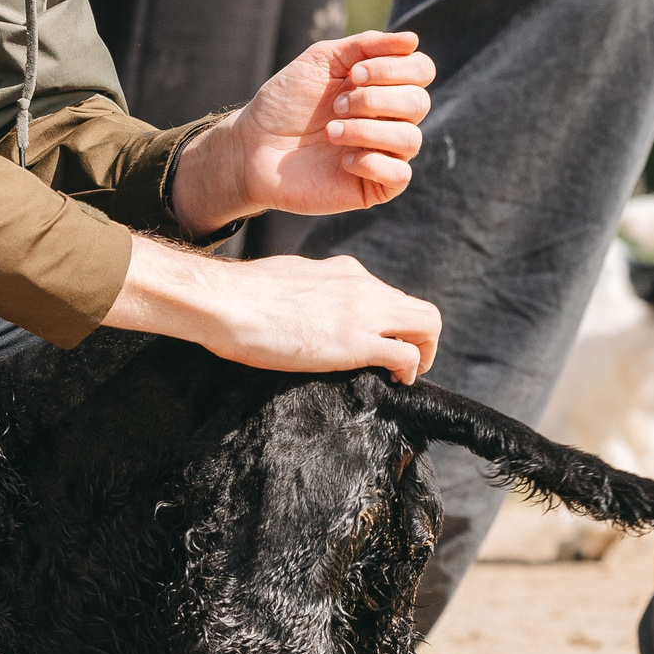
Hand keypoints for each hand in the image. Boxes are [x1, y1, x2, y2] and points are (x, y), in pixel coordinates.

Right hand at [103, 238, 439, 383]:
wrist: (226, 301)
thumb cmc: (242, 295)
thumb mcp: (288, 278)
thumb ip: (310, 289)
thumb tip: (305, 307)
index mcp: (344, 272)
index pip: (388, 294)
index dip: (393, 323)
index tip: (383, 342)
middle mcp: (361, 285)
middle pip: (419, 309)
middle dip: (421, 340)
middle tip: (404, 366)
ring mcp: (362, 311)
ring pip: (427, 324)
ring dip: (425, 353)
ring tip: (405, 376)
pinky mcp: (355, 341)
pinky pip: (407, 354)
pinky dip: (410, 370)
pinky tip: (396, 381)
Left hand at [170, 31, 432, 233]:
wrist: (253, 145)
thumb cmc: (286, 102)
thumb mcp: (322, 60)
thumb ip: (365, 45)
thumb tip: (412, 40)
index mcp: (382, 86)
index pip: (421, 71)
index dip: (395, 68)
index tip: (353, 73)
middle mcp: (389, 119)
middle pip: (419, 102)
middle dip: (375, 99)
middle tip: (336, 104)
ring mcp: (383, 153)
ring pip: (410, 139)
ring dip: (367, 130)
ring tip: (331, 132)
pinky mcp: (373, 187)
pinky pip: (399, 175)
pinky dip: (372, 162)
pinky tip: (342, 160)